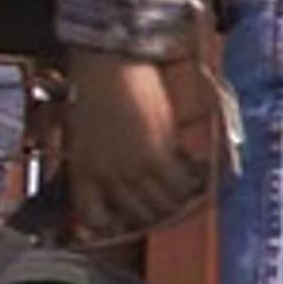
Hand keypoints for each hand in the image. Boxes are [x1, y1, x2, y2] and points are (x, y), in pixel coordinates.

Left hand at [61, 48, 207, 237]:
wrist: (108, 62)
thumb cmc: (92, 85)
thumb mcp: (83, 128)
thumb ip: (97, 156)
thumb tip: (115, 174)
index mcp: (83, 168)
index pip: (93, 214)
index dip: (110, 221)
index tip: (123, 219)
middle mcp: (108, 175)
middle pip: (138, 215)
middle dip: (155, 211)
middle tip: (167, 201)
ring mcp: (135, 168)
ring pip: (166, 204)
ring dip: (179, 198)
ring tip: (189, 186)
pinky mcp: (160, 154)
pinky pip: (184, 182)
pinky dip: (195, 178)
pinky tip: (199, 167)